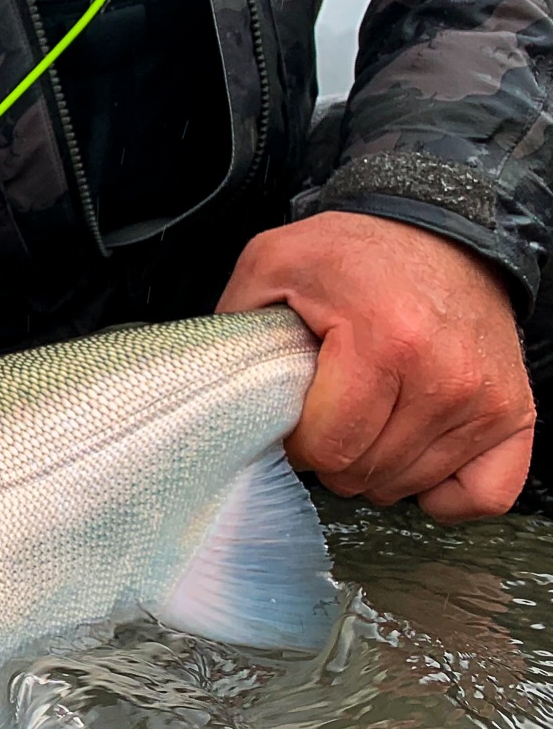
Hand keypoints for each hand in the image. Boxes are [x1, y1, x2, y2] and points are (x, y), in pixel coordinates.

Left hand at [216, 211, 534, 521]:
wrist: (439, 231)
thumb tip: (213, 392)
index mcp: (385, 341)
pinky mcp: (514, 414)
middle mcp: (445, 376)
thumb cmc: (354, 254)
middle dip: (331, 453)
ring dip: (377, 465)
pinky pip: (481, 497)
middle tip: (331, 410)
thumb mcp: (273, 265)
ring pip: (407, 486)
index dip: (297, 440)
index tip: (297, 410)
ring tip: (369, 415)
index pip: (326, 449)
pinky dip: (443, 489)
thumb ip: (235, 329)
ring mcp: (486, 399)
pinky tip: (412, 452)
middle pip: (363, 473)